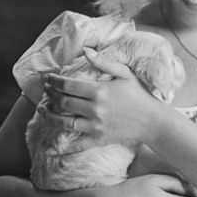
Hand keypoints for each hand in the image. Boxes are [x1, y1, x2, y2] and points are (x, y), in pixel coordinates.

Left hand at [43, 48, 163, 148]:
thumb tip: (86, 50)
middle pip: (63, 102)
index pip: (68, 85)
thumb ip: (103, 62)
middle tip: (45, 90)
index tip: (48, 78)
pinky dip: (63, 145)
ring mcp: (95, 126)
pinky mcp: (98, 139)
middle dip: (50, 95)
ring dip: (50, 115)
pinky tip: (52, 144)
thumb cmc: (139, 95)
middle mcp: (94, 109)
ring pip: (64, 122)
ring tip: (43, 109)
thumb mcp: (124, 73)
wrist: (152, 121)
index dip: (54, 81)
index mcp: (99, 91)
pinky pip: (77, 144)